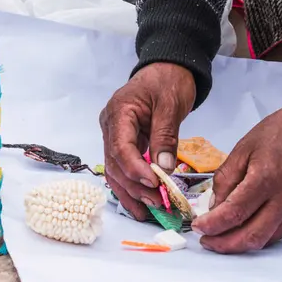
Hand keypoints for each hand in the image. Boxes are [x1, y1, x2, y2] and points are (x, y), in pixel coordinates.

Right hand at [99, 63, 195, 219]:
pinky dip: (132, 187)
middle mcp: (110, 126)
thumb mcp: (171, 105)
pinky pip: (123, 169)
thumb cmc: (168, 81)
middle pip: (115, 164)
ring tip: (148, 211)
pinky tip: (142, 204)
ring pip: (115, 171)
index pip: (120, 147)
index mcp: (119, 112)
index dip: (135, 169)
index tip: (154, 184)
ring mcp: (115, 136)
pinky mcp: (124, 145)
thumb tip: (164, 168)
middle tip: (157, 203)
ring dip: (131, 193)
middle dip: (135, 186)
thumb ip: (165, 136)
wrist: (167, 69)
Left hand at [191, 104, 281, 253]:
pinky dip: (259, 235)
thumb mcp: (243, 149)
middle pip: (251, 236)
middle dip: (224, 245)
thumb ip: (225, 180)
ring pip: (265, 240)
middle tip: (207, 240)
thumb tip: (214, 207)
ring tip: (222, 237)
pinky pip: (278, 233)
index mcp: (266, 178)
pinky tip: (246, 228)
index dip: (213, 225)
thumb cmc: (280, 133)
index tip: (199, 227)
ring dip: (240, 244)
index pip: (234, 213)